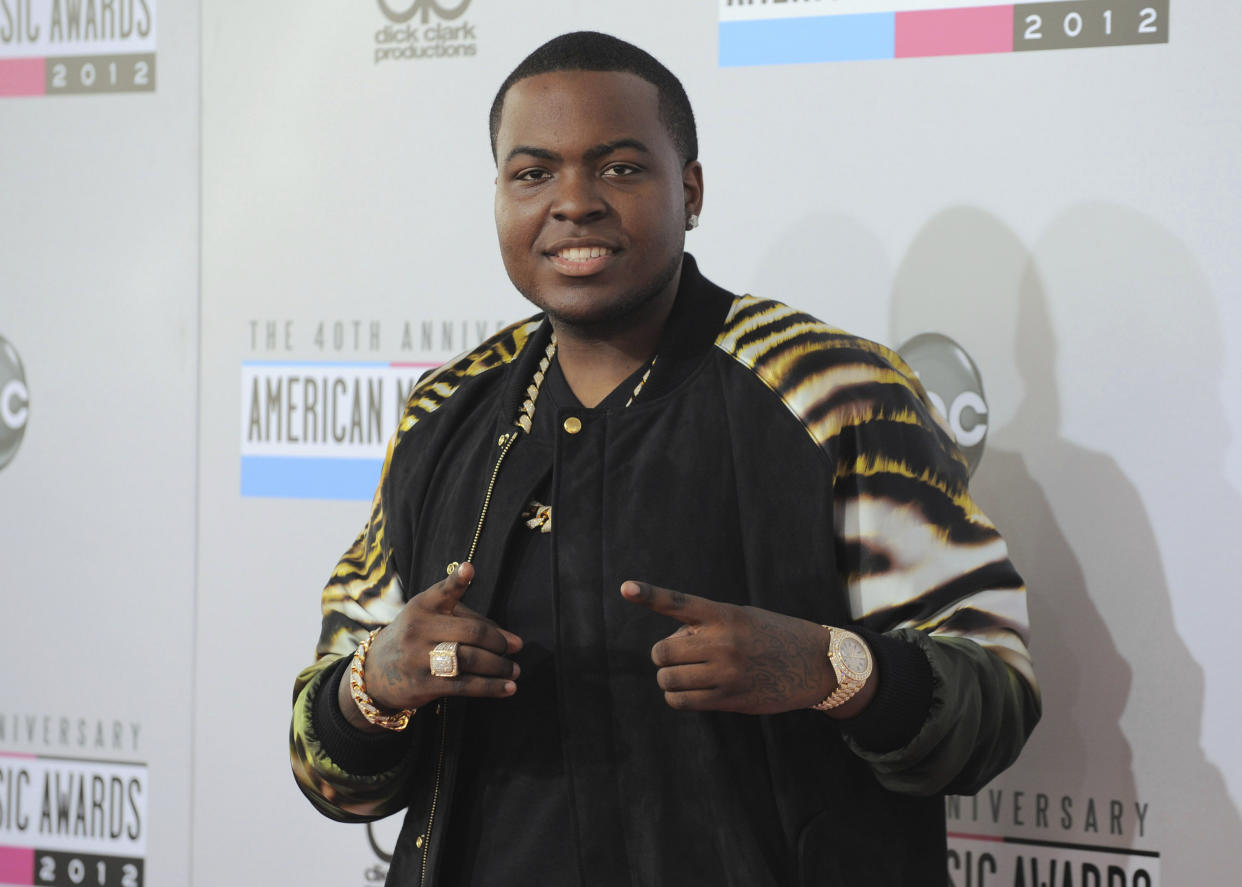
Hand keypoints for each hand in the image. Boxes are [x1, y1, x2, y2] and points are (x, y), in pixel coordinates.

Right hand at [339, 563, 521, 730]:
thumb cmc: (416, 639)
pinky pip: (465, 685)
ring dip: (500, 667)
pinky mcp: (424, 684)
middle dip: (499, 642)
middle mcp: (419, 629)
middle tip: (516, 647)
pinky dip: (491, 687)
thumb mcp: (431, 620)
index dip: (456, 580)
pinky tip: (508, 688)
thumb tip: (510, 639)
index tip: (469, 569)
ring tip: (514, 670)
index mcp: (422, 606)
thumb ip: (469, 621)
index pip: (442, 591)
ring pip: (471, 660)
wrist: (375, 674)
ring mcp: (419, 657)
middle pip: (471, 632)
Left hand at [620, 580, 834, 714]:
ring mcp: (725, 673)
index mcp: (724, 614)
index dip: (649, 594)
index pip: (679, 603)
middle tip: (681, 656)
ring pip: (668, 679)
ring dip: (671, 678)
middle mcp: (722, 642)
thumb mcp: (742, 617)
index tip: (625, 587)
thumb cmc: (773, 635)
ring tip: (690, 674)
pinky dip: (677, 697)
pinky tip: (691, 691)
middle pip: (662, 651)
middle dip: (665, 655)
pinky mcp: (729, 699)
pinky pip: (681, 701)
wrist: (815, 663)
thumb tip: (672, 646)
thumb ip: (706, 626)